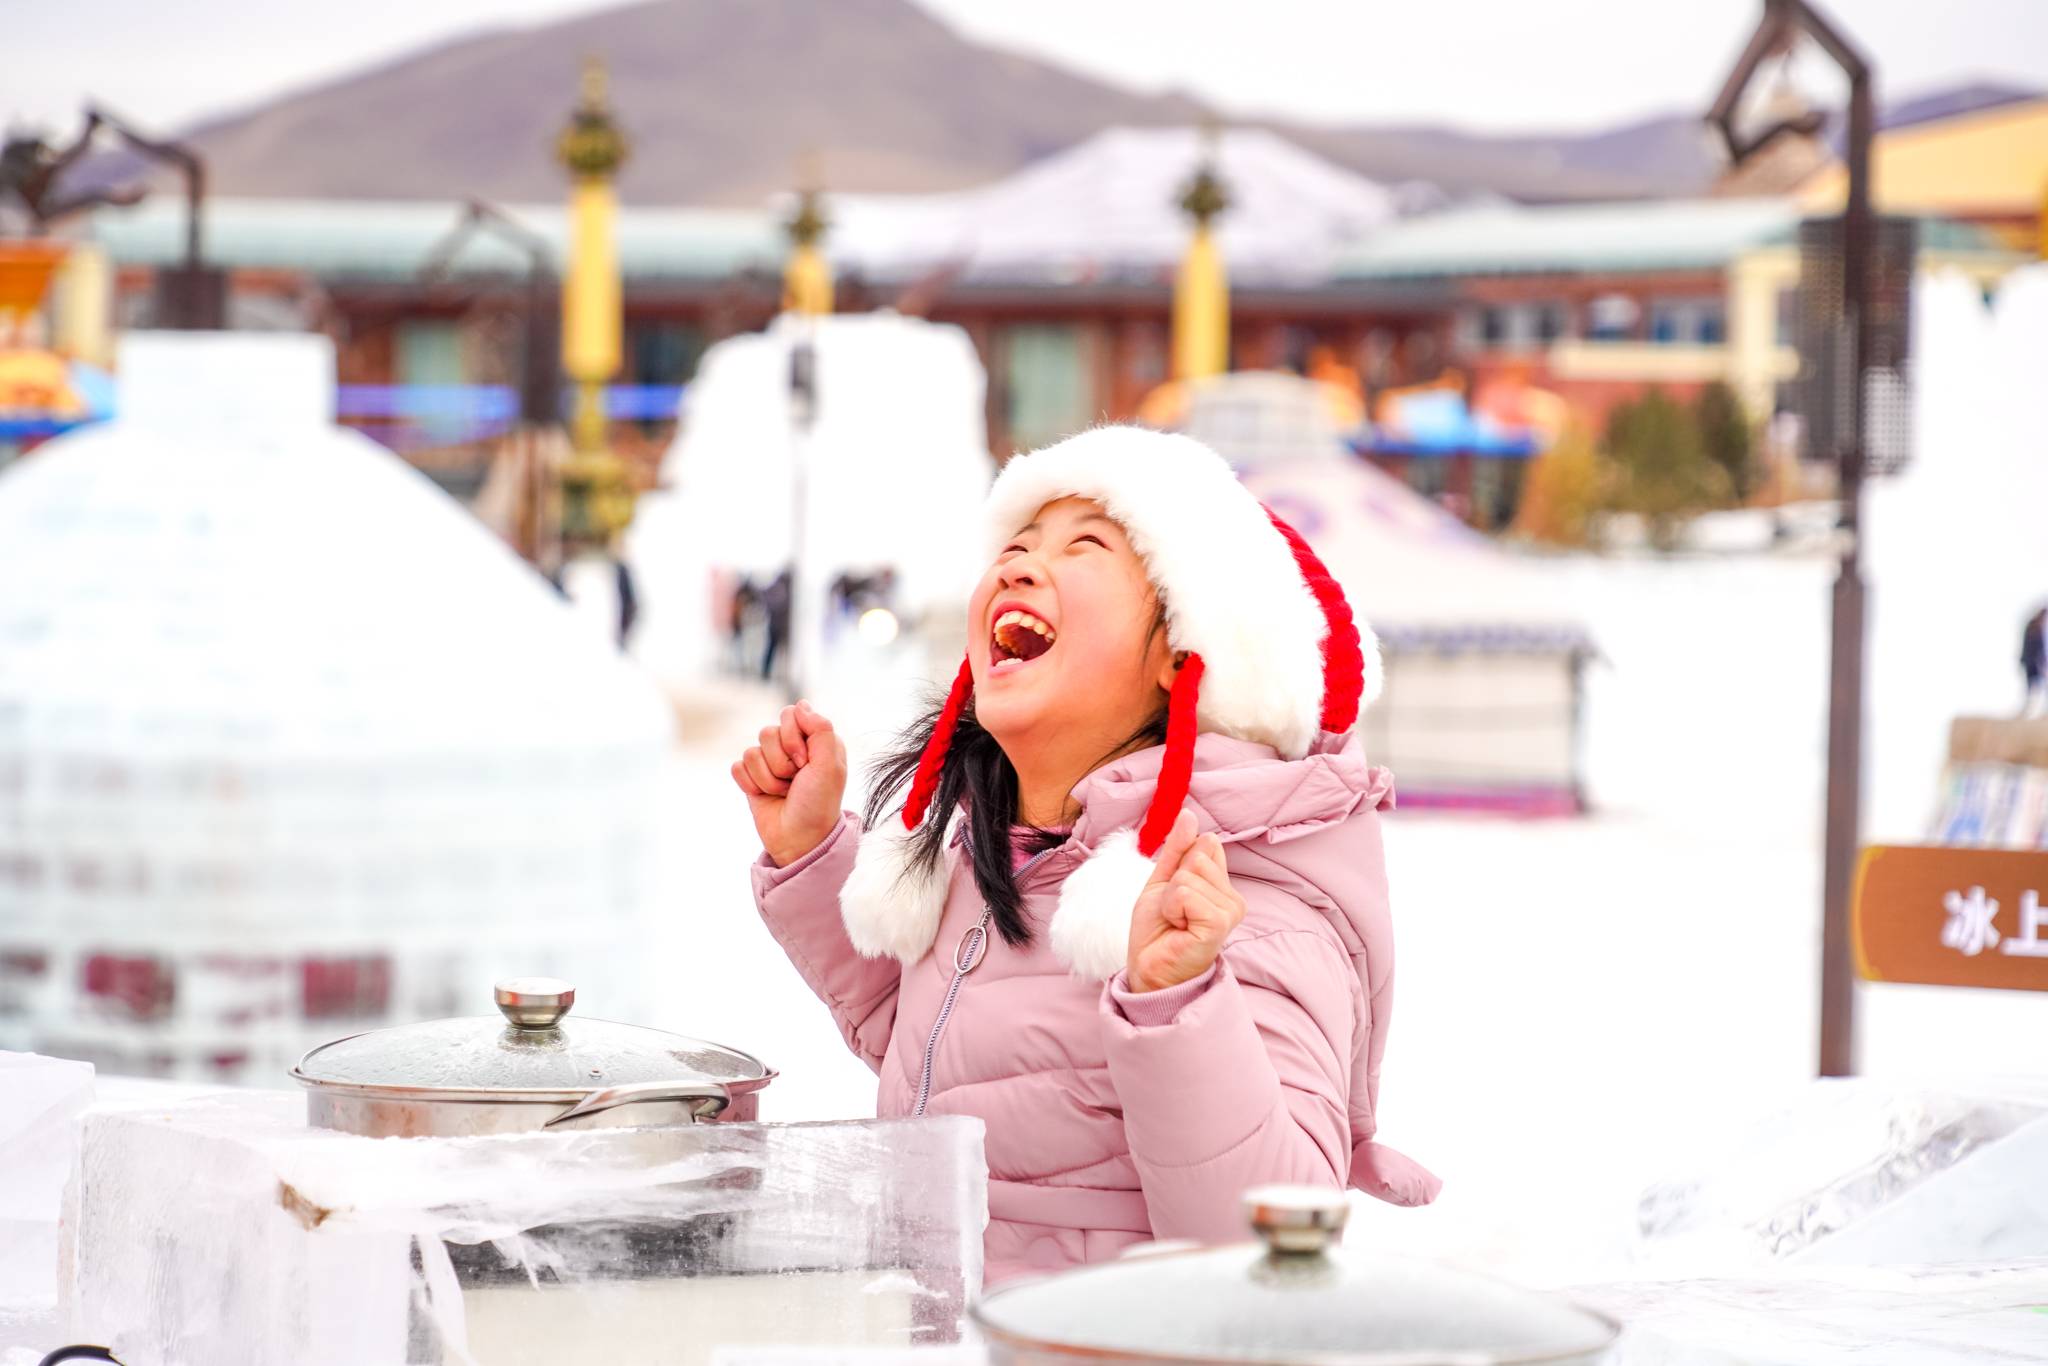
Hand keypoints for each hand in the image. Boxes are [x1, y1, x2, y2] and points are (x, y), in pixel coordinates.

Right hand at [732, 701, 847, 866]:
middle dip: (780, 763)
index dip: (793, 738)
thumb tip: (801, 705)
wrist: (799, 840)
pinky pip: (738, 767)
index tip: (805, 762)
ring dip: (768, 779)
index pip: (791, 715)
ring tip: (784, 792)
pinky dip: (751, 785)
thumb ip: (821, 730)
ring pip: (751, 752)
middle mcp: (792, 747)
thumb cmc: (819, 804)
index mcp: (814, 740)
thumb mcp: (830, 767)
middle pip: (767, 732)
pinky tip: (766, 796)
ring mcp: (770, 762)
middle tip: (795, 781)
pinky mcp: (752, 777)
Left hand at [1126, 810, 1246, 992]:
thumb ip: (1177, 848)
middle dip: (1172, 882)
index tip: (1175, 893)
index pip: (1206, 843)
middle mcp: (1233, 897)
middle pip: (1197, 856)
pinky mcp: (1220, 922)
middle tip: (1173, 912)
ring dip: (1170, 899)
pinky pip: (1185, 892)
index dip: (1179, 863)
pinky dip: (1172, 908)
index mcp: (1223, 885)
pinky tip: (1178, 928)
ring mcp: (1230, 910)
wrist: (1149, 966)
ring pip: (1189, 874)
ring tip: (1175, 922)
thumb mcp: (1163, 880)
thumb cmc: (1157, 929)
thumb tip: (1189, 814)